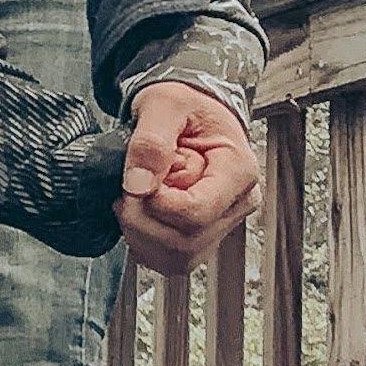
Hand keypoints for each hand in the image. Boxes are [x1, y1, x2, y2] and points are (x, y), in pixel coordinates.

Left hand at [117, 81, 260, 269]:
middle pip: (185, 242)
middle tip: (127, 186)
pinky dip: (145, 243)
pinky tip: (140, 212)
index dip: (157, 204)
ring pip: (178, 258)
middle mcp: (237, 203)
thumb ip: (151, 141)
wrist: (188, 112)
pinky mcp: (202, 236)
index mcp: (239, 170)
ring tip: (134, 196)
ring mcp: (221, 224)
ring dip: (141, 234)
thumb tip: (139, 183)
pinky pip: (170, 260)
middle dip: (142, 220)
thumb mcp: (164, 105)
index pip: (197, 212)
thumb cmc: (184, 105)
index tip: (137, 180)